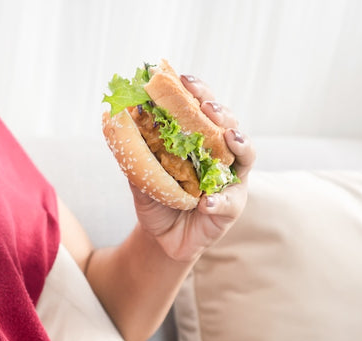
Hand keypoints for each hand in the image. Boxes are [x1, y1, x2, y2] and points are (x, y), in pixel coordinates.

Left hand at [131, 74, 255, 262]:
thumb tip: (115, 121)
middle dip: (220, 112)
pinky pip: (230, 201)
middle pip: (229, 124)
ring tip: (229, 137)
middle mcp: (221, 154)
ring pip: (245, 155)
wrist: (162, 239)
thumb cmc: (157, 202)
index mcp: (200, 140)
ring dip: (239, 143)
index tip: (183, 79)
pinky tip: (205, 202)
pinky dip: (219, 200)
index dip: (197, 92)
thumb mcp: (141, 178)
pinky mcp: (233, 207)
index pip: (202, 109)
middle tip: (207, 107)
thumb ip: (135, 154)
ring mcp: (231, 179)